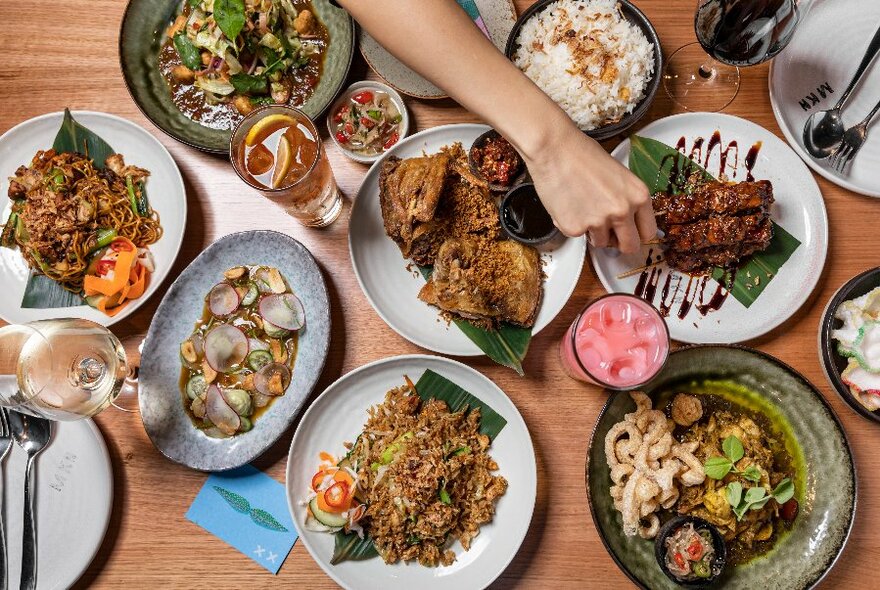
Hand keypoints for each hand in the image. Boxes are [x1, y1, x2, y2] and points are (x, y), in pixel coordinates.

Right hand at [523, 124, 656, 253]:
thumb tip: (625, 222)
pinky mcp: (575, 228)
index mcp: (638, 196)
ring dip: (592, 232)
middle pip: (629, 246)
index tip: (629, 234)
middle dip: (619, 243)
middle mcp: (622, 211)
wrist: (554, 148)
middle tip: (608, 233)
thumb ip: (626, 199)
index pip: (648, 232)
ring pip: (601, 242)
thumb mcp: (619, 175)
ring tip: (581, 207)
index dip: (637, 234)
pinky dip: (571, 225)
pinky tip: (567, 205)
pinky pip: (577, 236)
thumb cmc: (582, 154)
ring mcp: (598, 222)